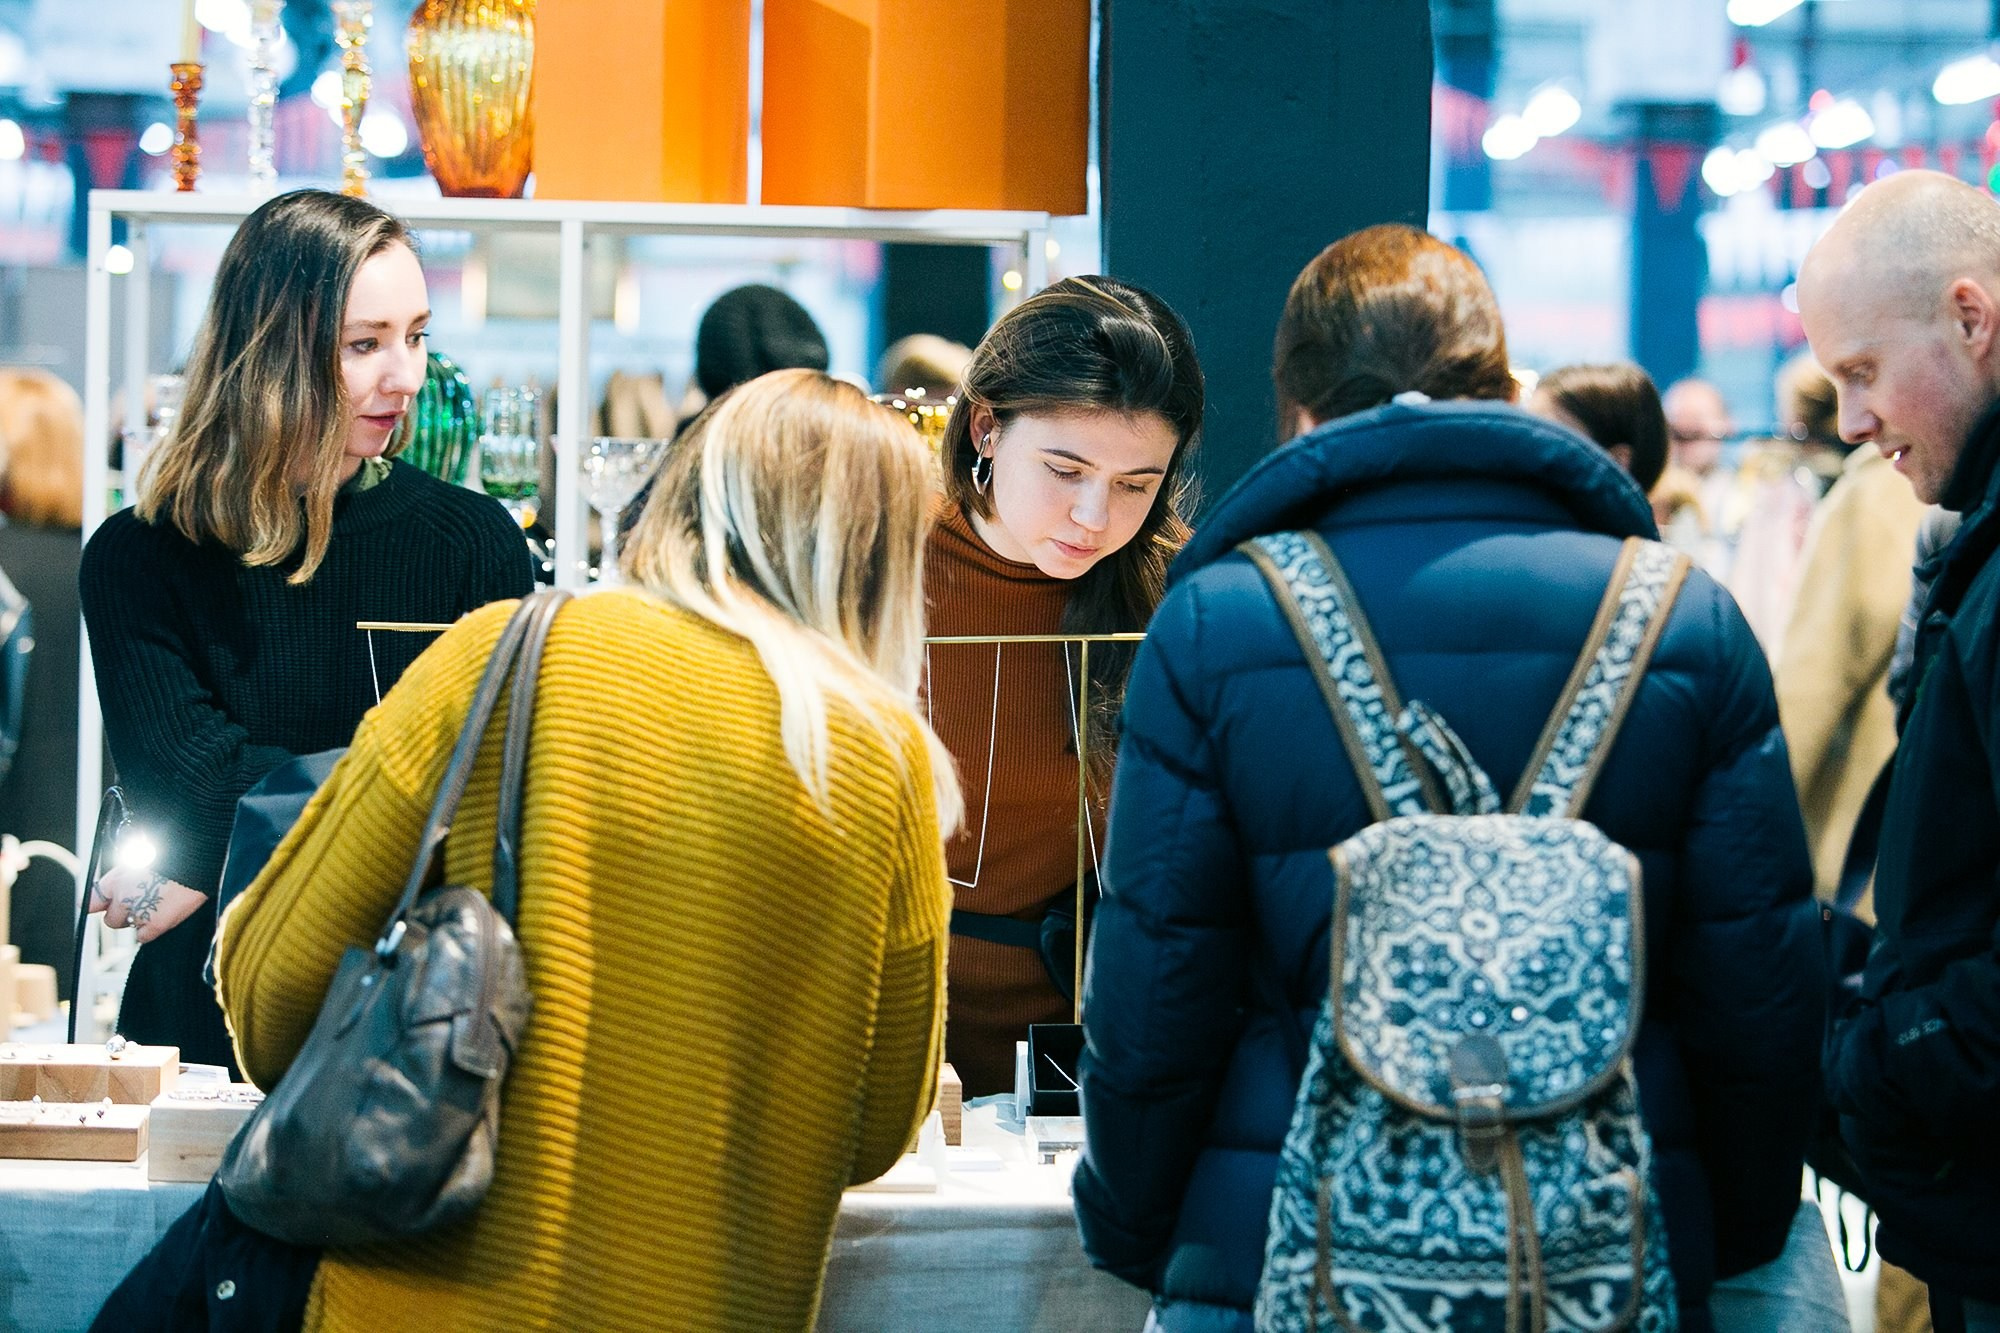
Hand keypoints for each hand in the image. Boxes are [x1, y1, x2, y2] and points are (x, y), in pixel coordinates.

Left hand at [89, 867, 206, 942]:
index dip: (97, 904)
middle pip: (110, 919)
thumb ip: (119, 877)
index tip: (101, 905)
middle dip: (122, 914)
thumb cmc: (170, 855)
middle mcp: (122, 899)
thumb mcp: (136, 858)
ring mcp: (138, 913)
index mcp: (115, 880)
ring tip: (156, 904)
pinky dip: (149, 930)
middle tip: (140, 902)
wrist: (196, 860)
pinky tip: (161, 915)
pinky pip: (142, 936)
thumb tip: (105, 895)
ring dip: (137, 920)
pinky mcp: (154, 925)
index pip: (91, 902)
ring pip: (128, 926)